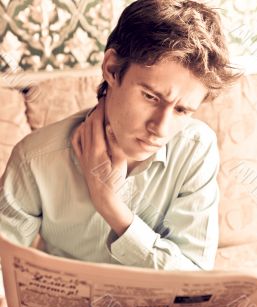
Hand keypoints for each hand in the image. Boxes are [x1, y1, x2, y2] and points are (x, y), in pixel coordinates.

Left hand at [71, 99, 132, 235]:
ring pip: (82, 130)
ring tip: (98, 112)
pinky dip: (81, 130)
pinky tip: (86, 127)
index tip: (107, 99)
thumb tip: (111, 126)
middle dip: (96, 110)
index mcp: (98, 149)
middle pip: (89, 123)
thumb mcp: (120, 162)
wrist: (103, 196)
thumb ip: (115, 143)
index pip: (97, 122)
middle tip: (104, 101)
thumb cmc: (114, 180)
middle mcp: (87, 150)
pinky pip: (76, 140)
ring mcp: (83, 154)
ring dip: (89, 118)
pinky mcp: (81, 159)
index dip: (101, 109)